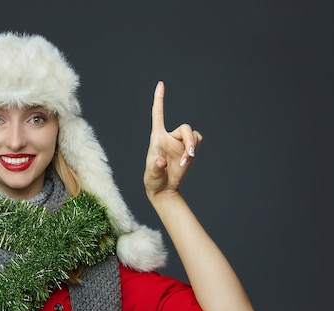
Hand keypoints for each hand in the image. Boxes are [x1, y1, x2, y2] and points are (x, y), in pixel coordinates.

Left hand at [143, 81, 202, 196]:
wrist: (164, 188)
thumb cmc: (153, 180)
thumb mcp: (151, 176)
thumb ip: (155, 168)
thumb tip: (161, 161)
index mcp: (157, 138)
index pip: (158, 114)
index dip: (159, 99)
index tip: (161, 84)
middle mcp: (169, 137)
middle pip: (185, 128)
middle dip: (189, 141)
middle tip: (189, 156)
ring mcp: (179, 142)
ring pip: (192, 134)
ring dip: (192, 147)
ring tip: (185, 161)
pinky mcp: (187, 149)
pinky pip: (197, 140)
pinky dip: (194, 149)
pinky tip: (187, 159)